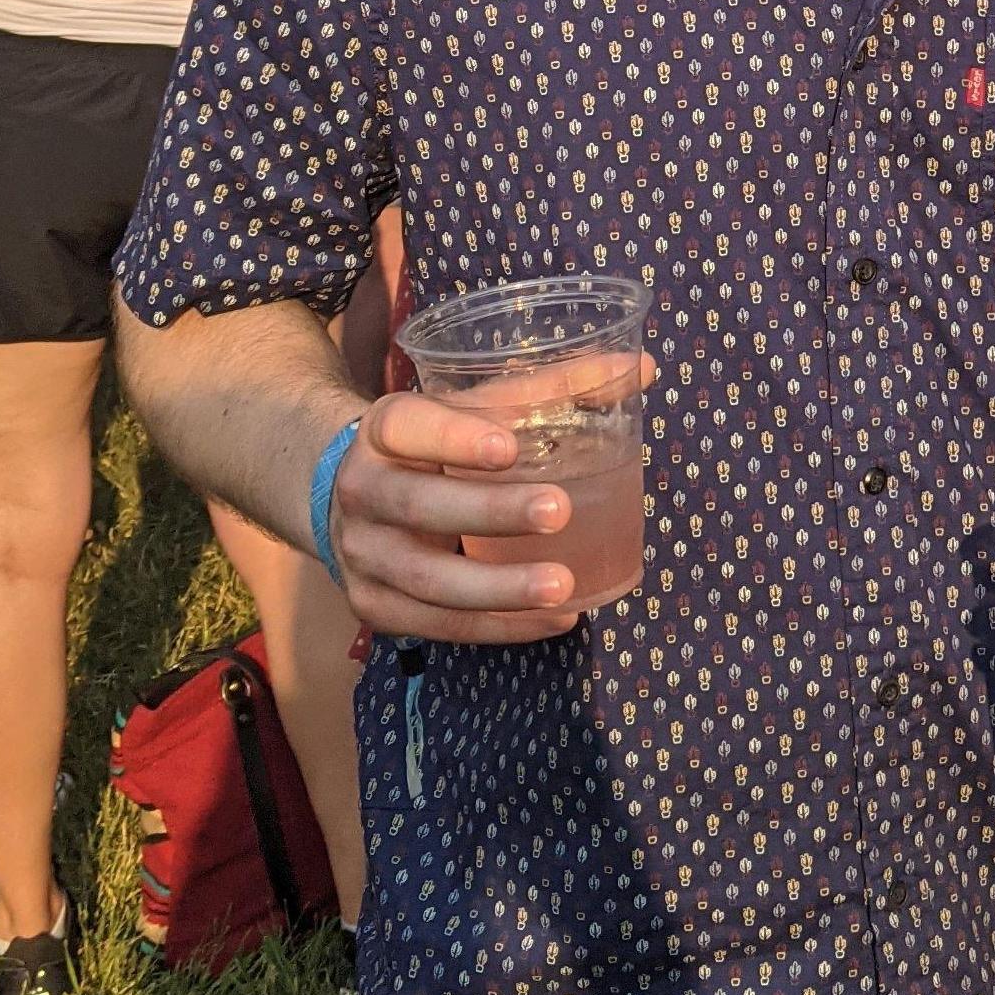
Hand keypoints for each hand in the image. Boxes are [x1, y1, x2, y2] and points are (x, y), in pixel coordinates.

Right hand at [326, 390, 584, 642]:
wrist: (352, 499)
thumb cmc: (435, 446)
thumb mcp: (476, 408)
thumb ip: (552, 389)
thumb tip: (641, 368)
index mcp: (384, 430)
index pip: (408, 426)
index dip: (454, 437)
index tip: (509, 447)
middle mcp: (362, 490)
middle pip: (421, 506)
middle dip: (490, 513)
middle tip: (559, 511)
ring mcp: (362, 555)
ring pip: (428, 579)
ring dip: (498, 588)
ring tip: (564, 586)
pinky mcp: (372, 607)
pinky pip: (437, 625)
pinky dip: (497, 627)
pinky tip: (552, 620)